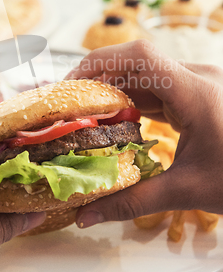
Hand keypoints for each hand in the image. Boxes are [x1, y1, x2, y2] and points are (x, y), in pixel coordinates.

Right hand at [65, 40, 222, 227]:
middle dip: (100, 79)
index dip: (101, 62)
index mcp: (198, 92)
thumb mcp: (189, 190)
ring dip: (116, 91)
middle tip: (71, 104)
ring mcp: (199, 85)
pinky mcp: (199, 96)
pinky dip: (134, 102)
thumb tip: (87, 215)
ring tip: (87, 114)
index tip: (72, 82)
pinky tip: (118, 121)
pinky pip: (159, 89)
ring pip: (146, 76)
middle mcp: (198, 79)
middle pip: (138, 64)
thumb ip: (133, 201)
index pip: (141, 57)